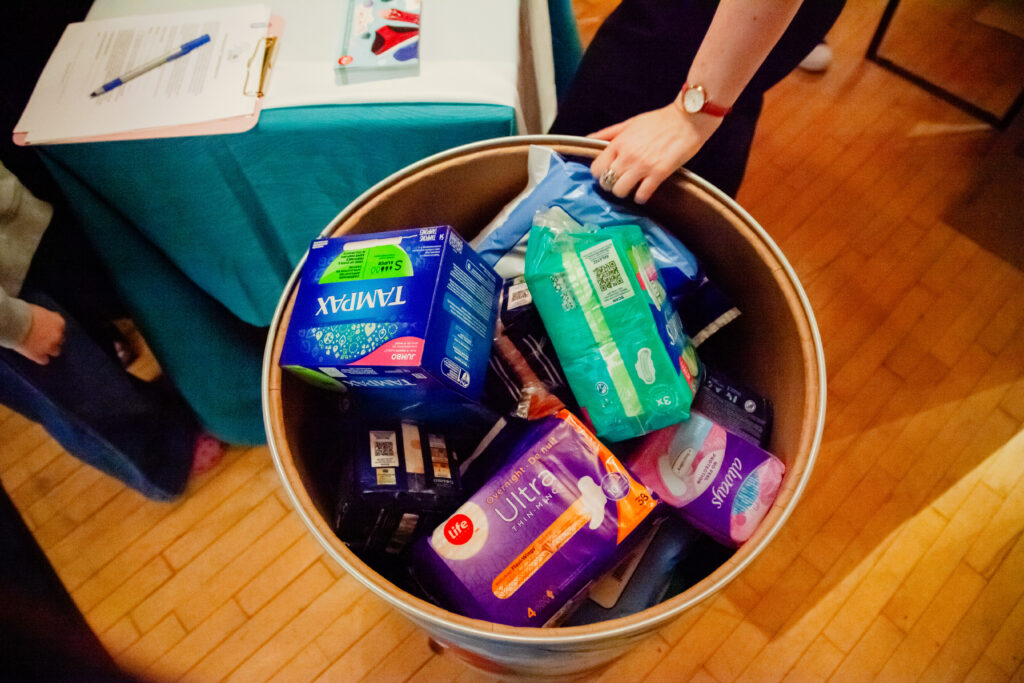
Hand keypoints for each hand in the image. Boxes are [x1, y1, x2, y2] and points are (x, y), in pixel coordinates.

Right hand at [15, 304, 65, 364]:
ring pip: (56, 352)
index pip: (61, 328)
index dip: (52, 329)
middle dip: (52, 340)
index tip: (45, 330)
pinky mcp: (39, 355)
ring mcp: (49, 346)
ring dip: (48, 350)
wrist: (14, 322)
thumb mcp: (38, 311)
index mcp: (58, 321)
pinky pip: (44, 360)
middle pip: (60, 340)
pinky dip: (40, 358)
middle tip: (42, 339)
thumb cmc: (22, 313)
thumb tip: (42, 320)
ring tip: (39, 349)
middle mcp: (58, 335)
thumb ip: (45, 318)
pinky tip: (34, 355)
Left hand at [588, 101, 722, 204]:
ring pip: (621, 191)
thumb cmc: (659, 120)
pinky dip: (641, 197)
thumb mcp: (629, 123)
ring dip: (625, 193)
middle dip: (611, 184)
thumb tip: (588, 140)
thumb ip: (608, 133)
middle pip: (606, 182)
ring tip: (632, 187)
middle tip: (619, 182)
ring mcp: (643, 166)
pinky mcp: (659, 174)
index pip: (596, 168)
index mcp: (619, 143)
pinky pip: (642, 195)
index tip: (606, 173)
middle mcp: (627, 156)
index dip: (600, 174)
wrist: (687, 120)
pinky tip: (644, 192)